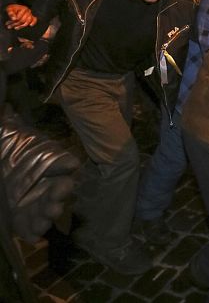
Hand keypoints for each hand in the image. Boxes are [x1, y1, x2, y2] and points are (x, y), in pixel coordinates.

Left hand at [1, 120, 79, 242]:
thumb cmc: (2, 155)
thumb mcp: (5, 137)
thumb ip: (11, 126)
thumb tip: (11, 109)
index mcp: (42, 165)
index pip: (61, 166)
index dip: (65, 168)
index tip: (68, 170)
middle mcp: (41, 185)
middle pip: (57, 192)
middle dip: (59, 195)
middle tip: (60, 194)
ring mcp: (31, 205)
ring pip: (47, 212)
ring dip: (50, 214)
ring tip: (50, 214)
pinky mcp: (20, 223)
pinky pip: (30, 230)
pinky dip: (33, 232)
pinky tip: (34, 234)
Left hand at [5, 4, 36, 28]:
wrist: (15, 8)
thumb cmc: (12, 9)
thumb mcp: (9, 9)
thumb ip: (11, 13)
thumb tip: (14, 19)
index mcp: (23, 8)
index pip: (19, 17)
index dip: (13, 21)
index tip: (7, 23)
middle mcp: (28, 11)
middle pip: (22, 20)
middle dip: (15, 24)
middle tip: (9, 26)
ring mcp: (30, 14)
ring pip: (27, 22)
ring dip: (21, 26)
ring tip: (15, 28)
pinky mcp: (32, 17)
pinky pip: (34, 20)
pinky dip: (33, 22)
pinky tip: (30, 25)